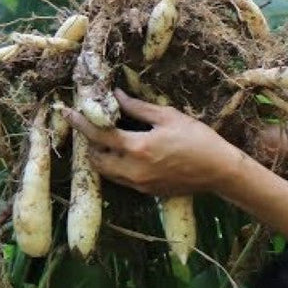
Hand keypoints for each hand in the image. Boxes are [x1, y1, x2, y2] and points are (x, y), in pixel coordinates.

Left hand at [62, 90, 244, 197]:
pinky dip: (117, 165)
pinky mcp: (146, 192)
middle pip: (96, 159)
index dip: (81, 122)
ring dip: (102, 156)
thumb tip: (116, 96)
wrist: (219, 171)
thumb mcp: (168, 116)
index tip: (68, 112)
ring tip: (108, 139)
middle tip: (92, 126)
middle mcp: (133, 170)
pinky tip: (127, 152)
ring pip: (107, 172)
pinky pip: (121, 179)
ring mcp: (139, 184)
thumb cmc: (198, 139)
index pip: (99, 135)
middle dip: (90, 143)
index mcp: (138, 148)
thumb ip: (138, 108)